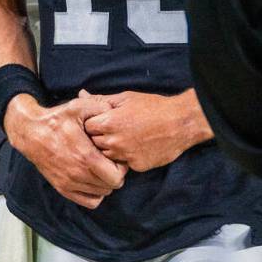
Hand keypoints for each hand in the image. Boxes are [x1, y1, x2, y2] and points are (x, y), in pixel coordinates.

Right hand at [3, 93, 127, 208]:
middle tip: (111, 161)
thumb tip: (115, 114)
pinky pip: (89, 202)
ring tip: (101, 167)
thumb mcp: (79, 106)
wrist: (31, 132)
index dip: (121, 167)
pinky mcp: (63, 188)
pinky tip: (93, 178)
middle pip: (111, 186)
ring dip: (105, 183)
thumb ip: (101, 108)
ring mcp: (69, 183)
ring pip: (101, 194)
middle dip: (115, 174)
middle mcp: (78, 174)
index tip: (116, 156)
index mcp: (86, 156)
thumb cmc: (57, 119)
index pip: (116, 177)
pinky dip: (95, 193)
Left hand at [81, 88, 212, 172]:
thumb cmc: (153, 107)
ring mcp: (124, 156)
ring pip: (105, 155)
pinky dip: (124, 157)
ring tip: (124, 137)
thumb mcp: (126, 98)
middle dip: (99, 136)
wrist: (180, 123)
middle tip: (113, 129)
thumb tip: (81, 95)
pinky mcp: (136, 166)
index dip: (92, 123)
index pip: (86, 127)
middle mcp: (113, 142)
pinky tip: (135, 146)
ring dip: (110, 148)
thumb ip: (101, 100)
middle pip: (93, 143)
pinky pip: (122, 163)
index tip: (101, 120)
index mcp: (109, 122)